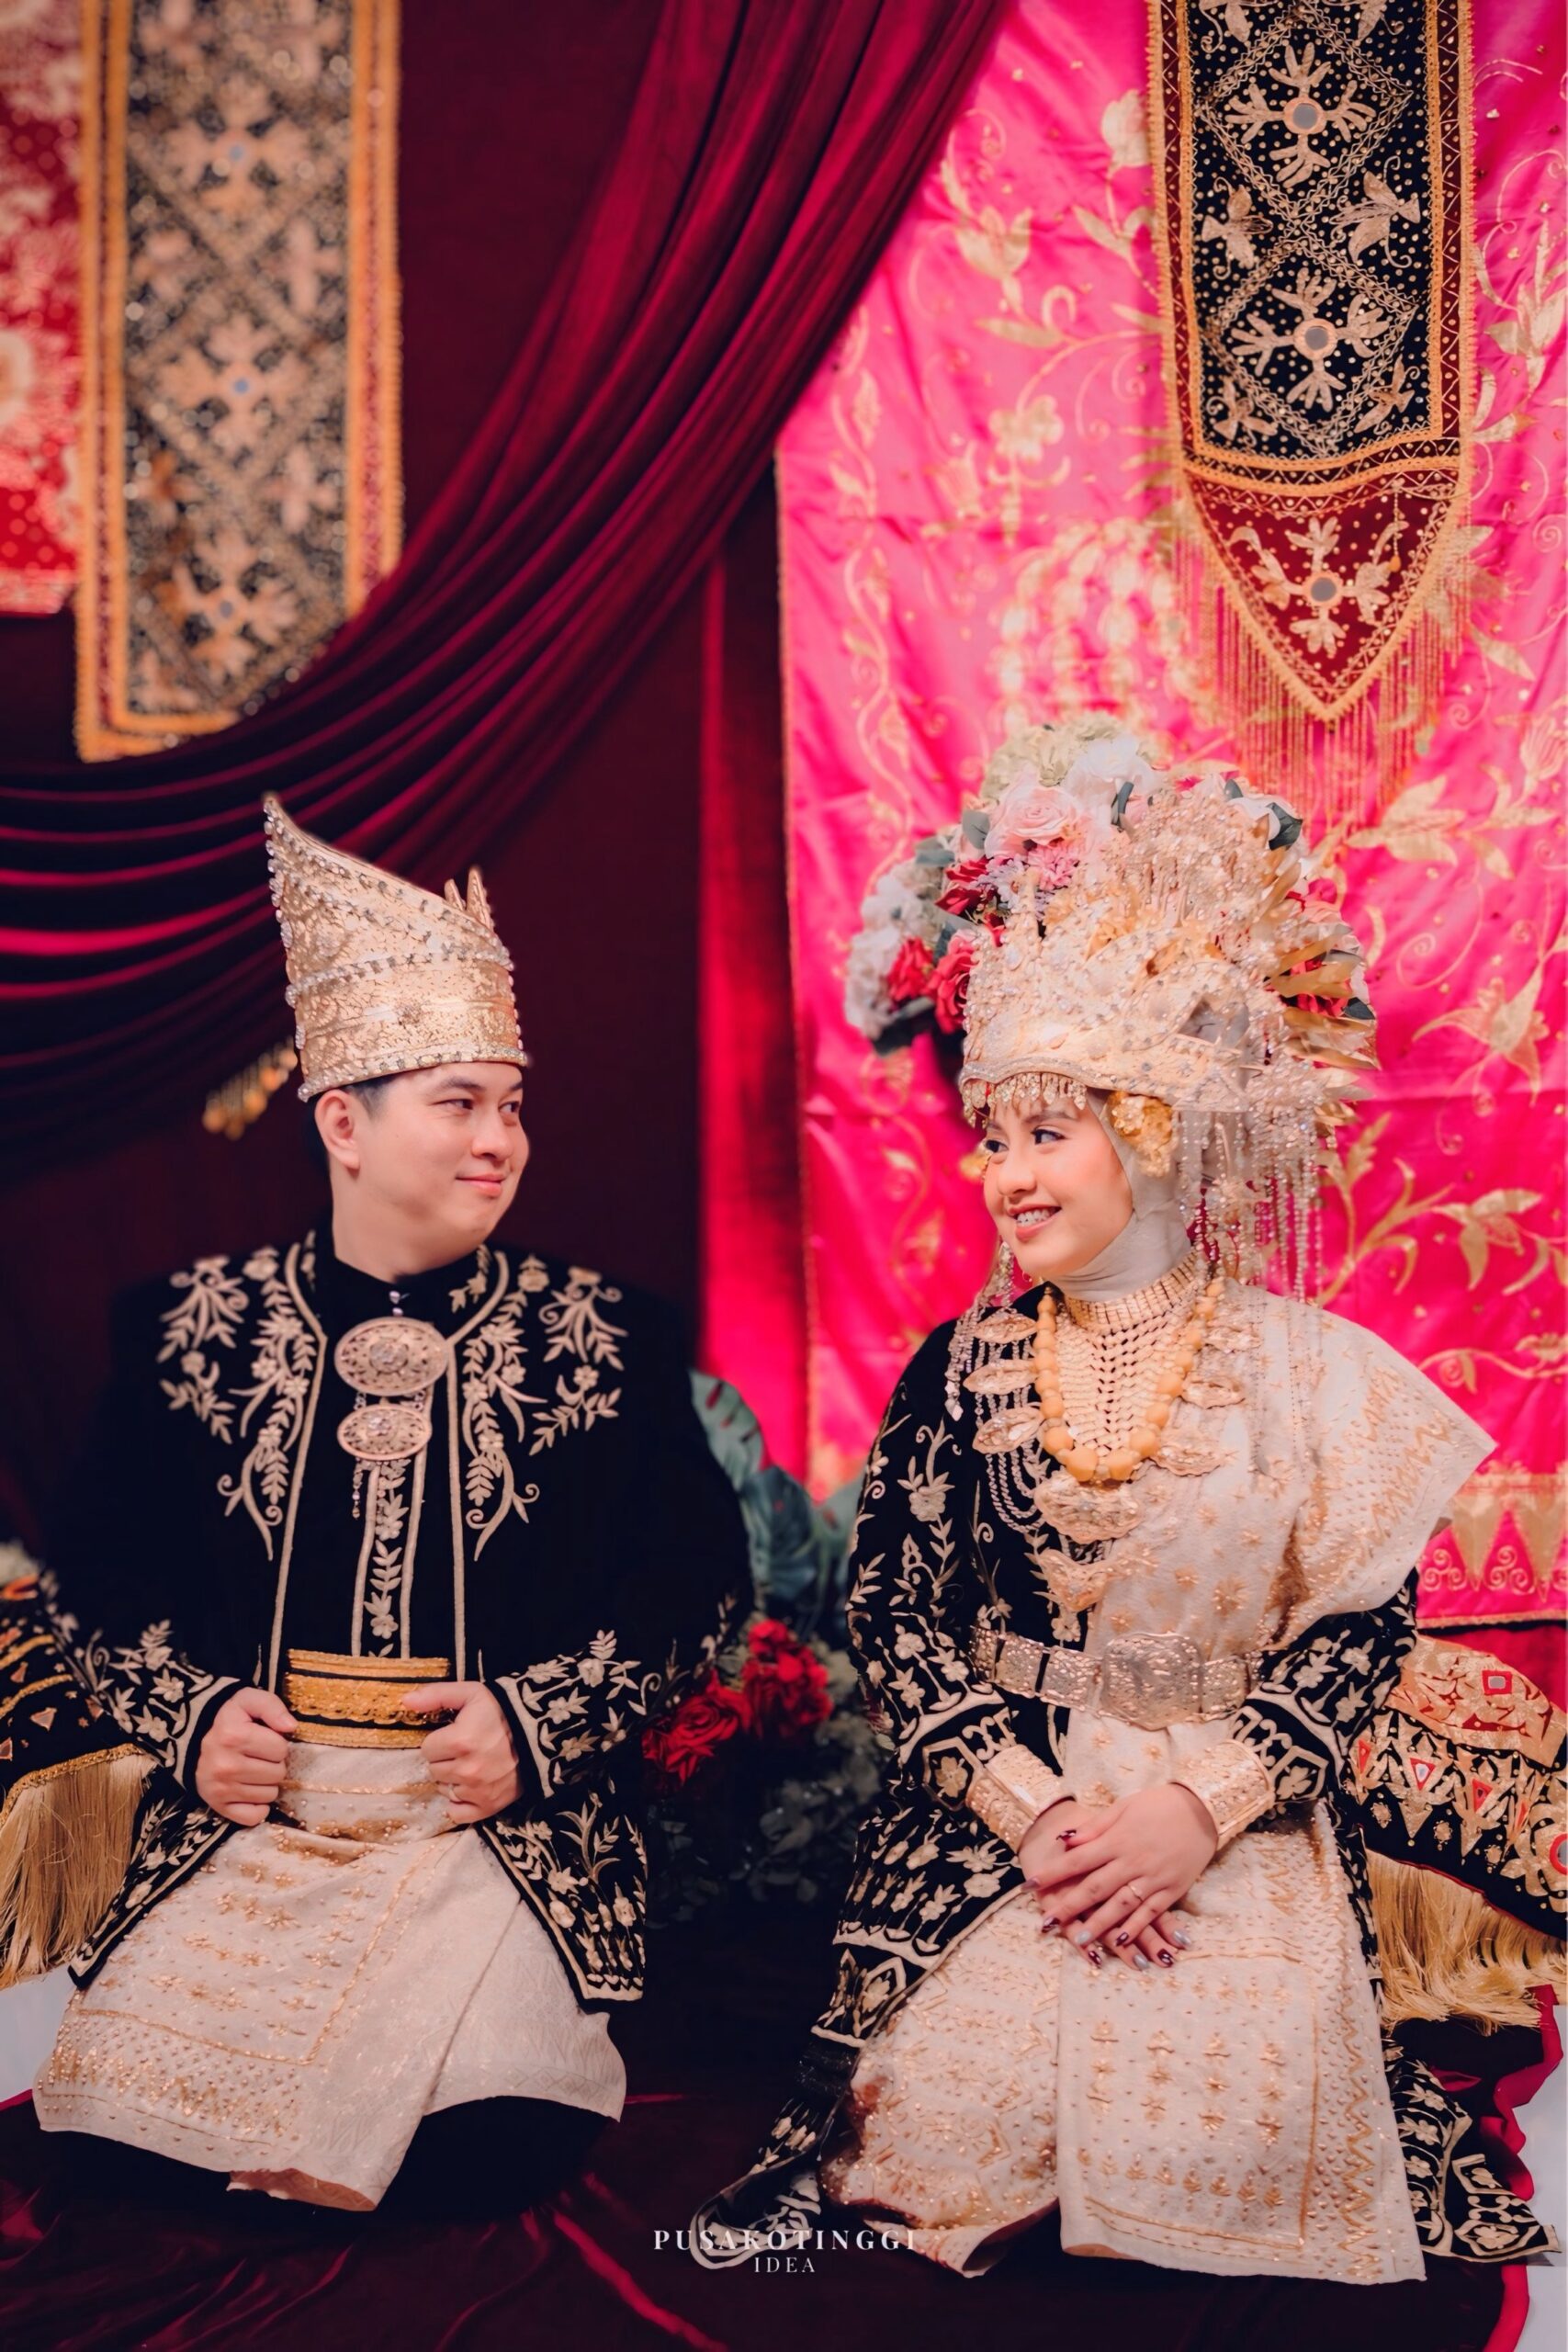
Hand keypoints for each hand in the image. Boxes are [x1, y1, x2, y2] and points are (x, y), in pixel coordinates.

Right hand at [194, 1686, 296, 1824]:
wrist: (194, 1741)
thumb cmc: (229, 1720)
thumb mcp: (248, 1701)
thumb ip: (272, 1706)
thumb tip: (291, 1727)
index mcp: (233, 1736)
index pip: (281, 1749)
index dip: (276, 1743)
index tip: (263, 1740)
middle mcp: (225, 1766)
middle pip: (277, 1774)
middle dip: (273, 1764)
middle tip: (259, 1756)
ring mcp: (220, 1789)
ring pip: (269, 1795)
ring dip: (267, 1783)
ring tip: (252, 1771)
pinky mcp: (218, 1807)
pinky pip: (254, 1817)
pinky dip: (258, 1806)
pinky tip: (250, 1791)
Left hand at [405, 1682, 521, 1823]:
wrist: (541, 1733)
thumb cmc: (502, 1711)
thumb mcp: (470, 1693)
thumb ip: (436, 1695)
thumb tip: (405, 1700)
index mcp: (459, 1741)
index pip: (427, 1749)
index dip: (439, 1741)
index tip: (455, 1736)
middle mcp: (467, 1769)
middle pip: (434, 1770)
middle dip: (445, 1759)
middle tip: (464, 1750)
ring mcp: (478, 1791)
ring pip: (444, 1790)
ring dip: (452, 1779)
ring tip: (471, 1765)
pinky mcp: (489, 1806)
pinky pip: (457, 1813)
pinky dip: (459, 1803)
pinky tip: (469, 1788)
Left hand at [1023, 1782, 1216, 1971]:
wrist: (1201, 1810)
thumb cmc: (1158, 1805)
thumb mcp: (1123, 1808)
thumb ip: (1094, 1828)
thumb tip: (1064, 1840)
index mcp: (1117, 1840)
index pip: (1077, 1860)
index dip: (1052, 1874)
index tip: (1029, 1885)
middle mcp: (1132, 1861)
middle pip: (1095, 1887)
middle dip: (1069, 1906)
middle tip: (1046, 1923)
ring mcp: (1152, 1878)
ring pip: (1120, 1905)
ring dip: (1099, 1924)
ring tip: (1079, 1941)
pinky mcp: (1171, 1890)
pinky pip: (1150, 1912)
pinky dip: (1135, 1926)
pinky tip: (1120, 1939)